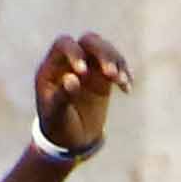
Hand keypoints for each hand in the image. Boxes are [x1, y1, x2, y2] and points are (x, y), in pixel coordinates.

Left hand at [31, 32, 131, 156]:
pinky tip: (127, 89)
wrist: (70, 140)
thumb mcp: (56, 115)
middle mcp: (71, 62)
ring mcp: (89, 67)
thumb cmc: (58, 127)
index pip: (64, 45)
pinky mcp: (103, 77)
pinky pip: (117, 66)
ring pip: (105, 50)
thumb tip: (73, 79)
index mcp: (52, 66)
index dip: (75, 53)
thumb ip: (62, 96)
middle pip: (89, 41)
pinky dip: (125, 74)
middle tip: (111, 73)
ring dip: (116, 62)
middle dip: (102, 53)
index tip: (83, 73)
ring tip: (122, 82)